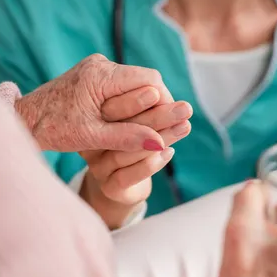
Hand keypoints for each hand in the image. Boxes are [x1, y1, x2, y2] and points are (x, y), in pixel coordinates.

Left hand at [15, 54, 173, 152]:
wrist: (23, 120)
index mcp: (100, 75)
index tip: (172, 125)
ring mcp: (97, 67)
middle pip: (146, 80)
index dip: (166, 101)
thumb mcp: (92, 137)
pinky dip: (131, 103)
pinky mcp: (94, 74)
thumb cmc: (53, 129)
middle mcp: (101, 64)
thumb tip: (161, 144)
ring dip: (145, 105)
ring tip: (148, 129)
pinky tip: (131, 122)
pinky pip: (123, 85)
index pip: (150, 80)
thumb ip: (128, 138)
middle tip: (163, 130)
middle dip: (157, 104)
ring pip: (136, 83)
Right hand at [80, 100, 192, 228]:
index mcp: (93, 120)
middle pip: (122, 127)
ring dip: (161, 137)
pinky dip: (151, 164)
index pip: (111, 106)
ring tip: (185, 126)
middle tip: (184, 108)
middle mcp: (91, 142)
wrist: (122, 183)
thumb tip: (161, 88)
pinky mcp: (109, 187)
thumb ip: (142, 106)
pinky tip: (169, 152)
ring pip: (127, 151)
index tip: (159, 92)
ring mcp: (98, 167)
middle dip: (156, 115)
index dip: (136, 98)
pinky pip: (128, 176)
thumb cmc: (132, 142)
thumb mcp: (135, 120)